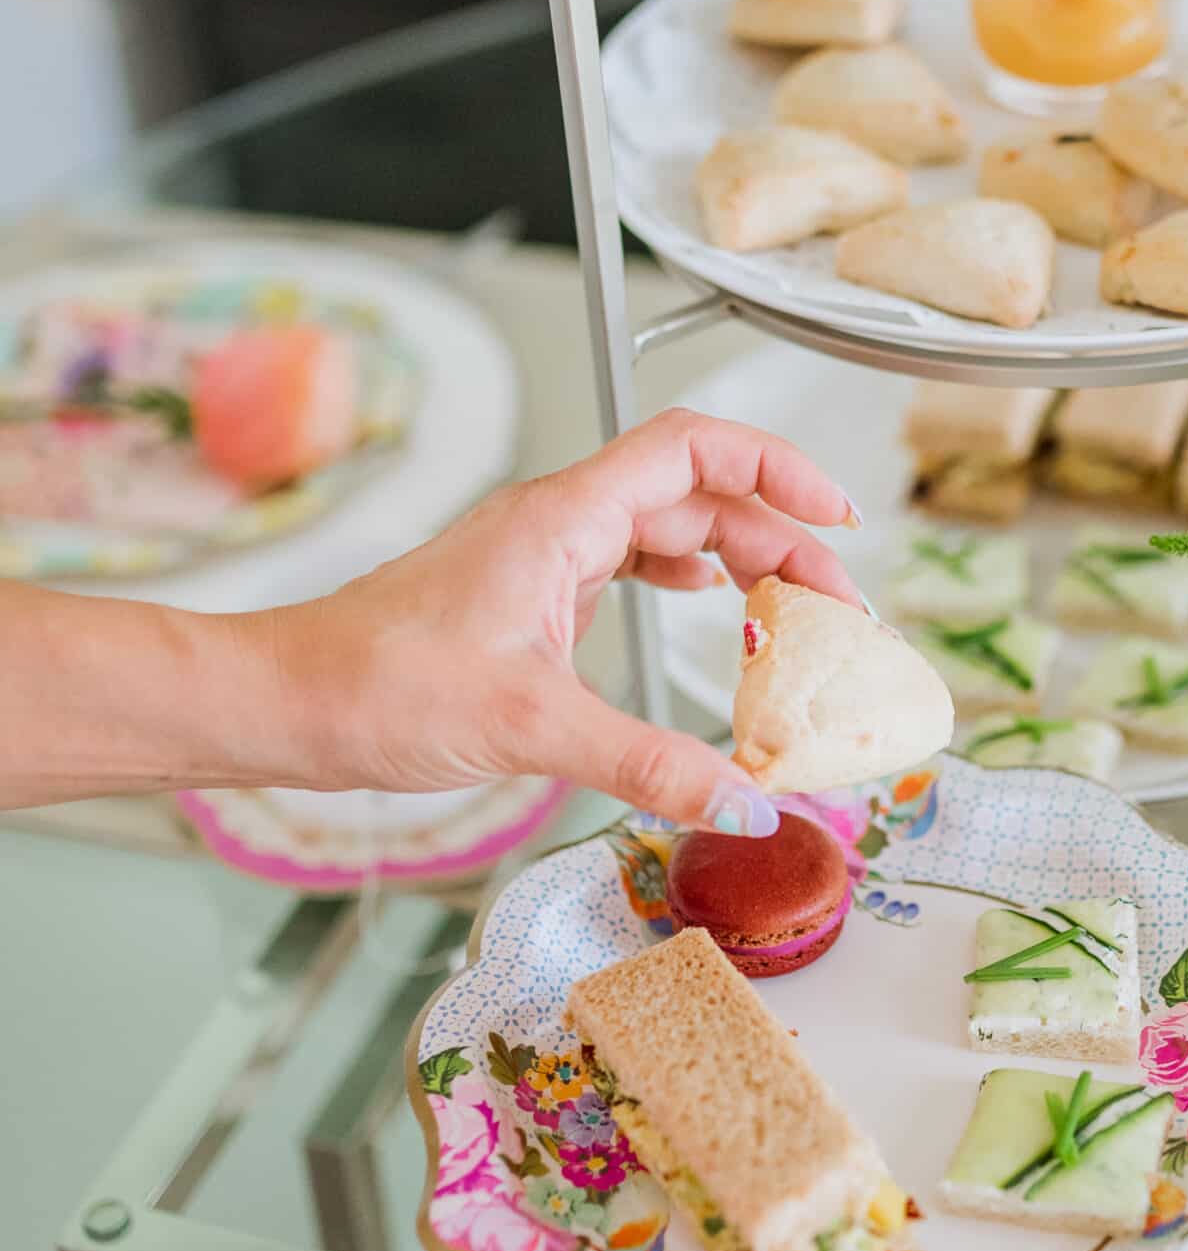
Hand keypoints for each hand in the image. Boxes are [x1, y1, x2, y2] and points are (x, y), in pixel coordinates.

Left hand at [271, 409, 859, 828]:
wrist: (288, 702)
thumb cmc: (375, 685)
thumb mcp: (530, 727)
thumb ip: (649, 764)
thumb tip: (748, 802)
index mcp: (563, 518)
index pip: (694, 448)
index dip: (777, 467)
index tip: (837, 515)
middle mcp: (558, 522)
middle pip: (698, 495)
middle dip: (778, 538)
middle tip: (836, 605)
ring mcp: (541, 556)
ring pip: (666, 530)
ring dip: (737, 562)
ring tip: (792, 613)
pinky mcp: (528, 596)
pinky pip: (629, 564)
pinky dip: (684, 580)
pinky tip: (707, 607)